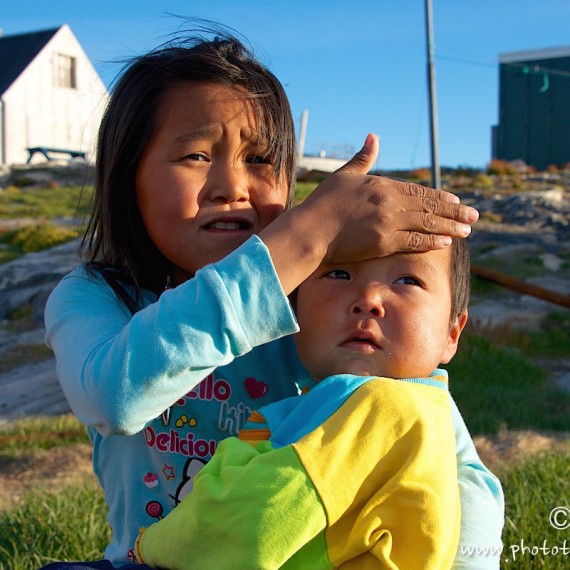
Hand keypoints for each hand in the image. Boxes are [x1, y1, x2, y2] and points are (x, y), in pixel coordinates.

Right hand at [261, 133, 477, 293]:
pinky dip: (431, 241)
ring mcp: (387, 223)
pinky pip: (413, 241)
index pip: (418, 191)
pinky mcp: (382, 243)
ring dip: (449, 227)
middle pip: (428, 207)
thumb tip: (373, 136)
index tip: (455, 200)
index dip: (439, 197)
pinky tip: (446, 241)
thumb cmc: (323, 203)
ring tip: (467, 230)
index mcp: (382, 185)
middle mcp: (389, 202)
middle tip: (473, 215)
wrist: (310, 230)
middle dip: (453, 212)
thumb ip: (363, 158)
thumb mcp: (344, 175)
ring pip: (426, 224)